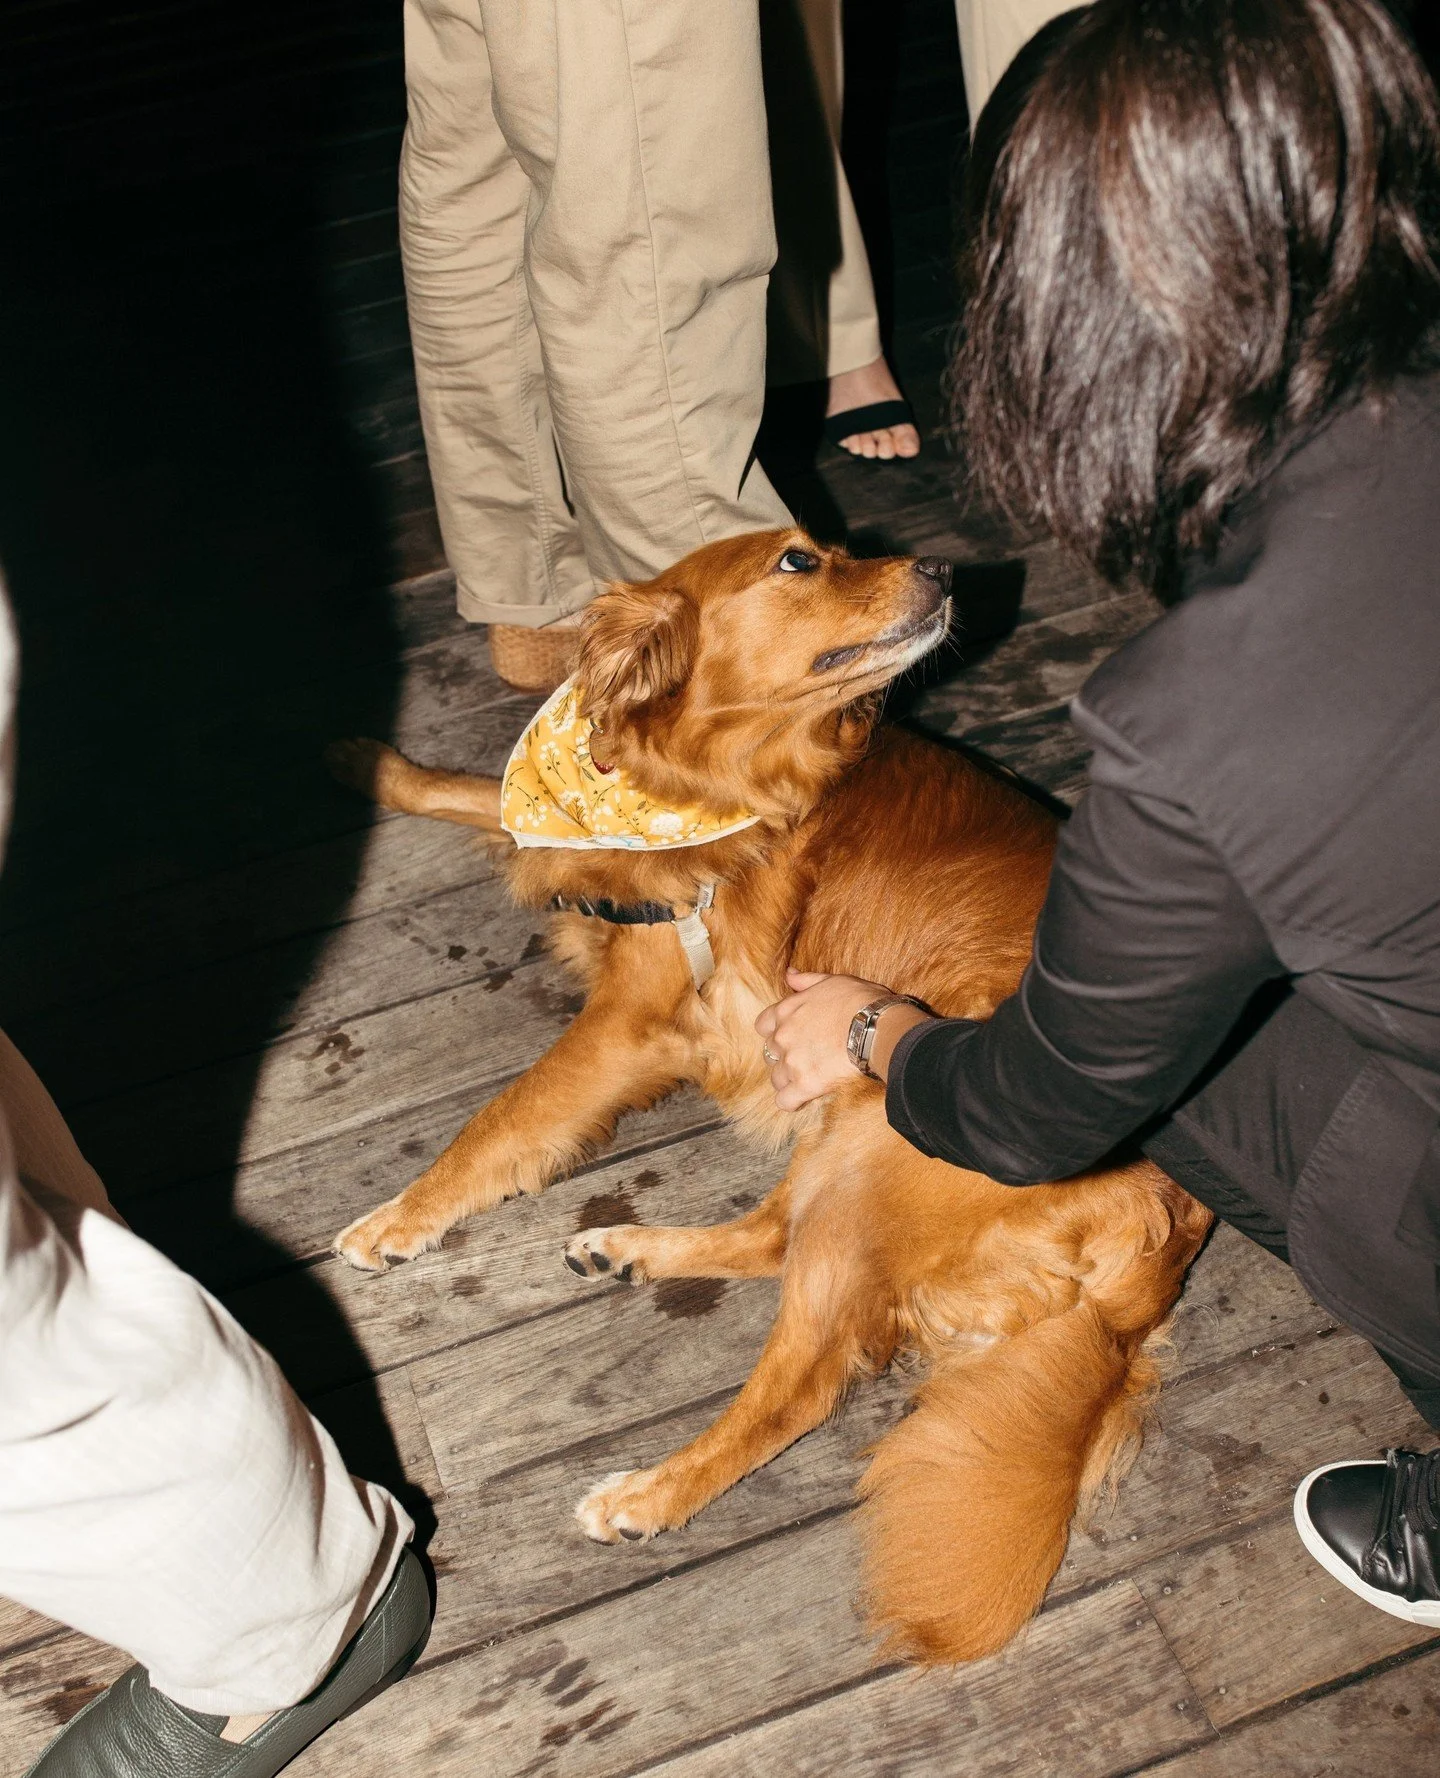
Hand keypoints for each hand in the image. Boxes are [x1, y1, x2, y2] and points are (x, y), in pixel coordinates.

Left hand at [754, 970, 930, 1110]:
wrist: (876, 1027)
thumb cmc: (859, 1001)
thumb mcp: (831, 981)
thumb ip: (805, 980)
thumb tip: (788, 974)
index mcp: (786, 1011)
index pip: (763, 1025)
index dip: (775, 1032)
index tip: (791, 1035)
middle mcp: (783, 1037)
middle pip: (769, 1053)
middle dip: (784, 1056)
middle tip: (806, 1057)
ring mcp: (792, 1062)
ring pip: (776, 1078)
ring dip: (788, 1079)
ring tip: (808, 1078)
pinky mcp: (804, 1085)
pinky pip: (785, 1101)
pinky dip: (791, 1101)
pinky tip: (803, 1099)